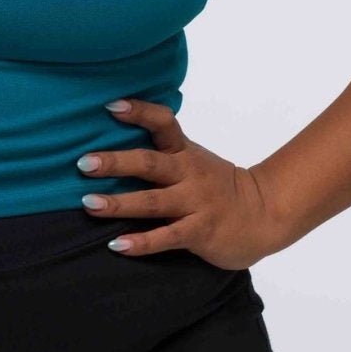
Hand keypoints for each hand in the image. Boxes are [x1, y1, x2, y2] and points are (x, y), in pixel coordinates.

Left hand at [77, 98, 280, 268]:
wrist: (266, 214)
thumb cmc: (219, 187)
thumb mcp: (194, 160)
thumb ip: (163, 152)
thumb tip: (116, 141)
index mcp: (185, 152)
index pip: (163, 123)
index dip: (139, 112)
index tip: (110, 106)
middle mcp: (189, 174)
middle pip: (149, 164)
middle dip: (115, 163)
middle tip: (84, 163)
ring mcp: (195, 203)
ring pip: (152, 202)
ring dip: (119, 203)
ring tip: (89, 203)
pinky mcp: (200, 232)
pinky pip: (166, 238)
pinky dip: (141, 242)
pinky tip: (117, 245)